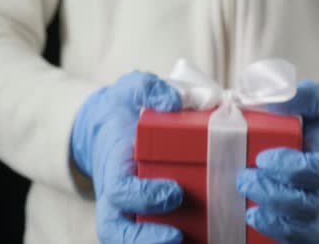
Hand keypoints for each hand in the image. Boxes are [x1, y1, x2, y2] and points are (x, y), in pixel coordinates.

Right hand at [71, 71, 183, 242]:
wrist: (110, 126)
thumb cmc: (125, 110)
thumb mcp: (133, 89)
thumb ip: (150, 90)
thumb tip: (174, 101)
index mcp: (114, 166)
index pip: (120, 190)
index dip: (144, 197)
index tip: (174, 192)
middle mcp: (117, 195)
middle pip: (117, 231)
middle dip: (145, 239)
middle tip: (179, 237)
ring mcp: (129, 209)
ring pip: (130, 239)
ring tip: (198, 243)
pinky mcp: (146, 214)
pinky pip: (151, 235)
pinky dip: (175, 240)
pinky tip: (208, 238)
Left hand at [236, 79, 318, 243]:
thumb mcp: (318, 102)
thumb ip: (303, 96)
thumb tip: (277, 99)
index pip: (316, 172)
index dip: (290, 169)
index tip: (263, 158)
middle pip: (308, 206)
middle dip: (274, 195)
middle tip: (244, 179)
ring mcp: (316, 213)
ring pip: (305, 230)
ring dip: (274, 222)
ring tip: (247, 209)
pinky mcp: (304, 227)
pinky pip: (298, 241)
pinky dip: (279, 237)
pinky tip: (254, 224)